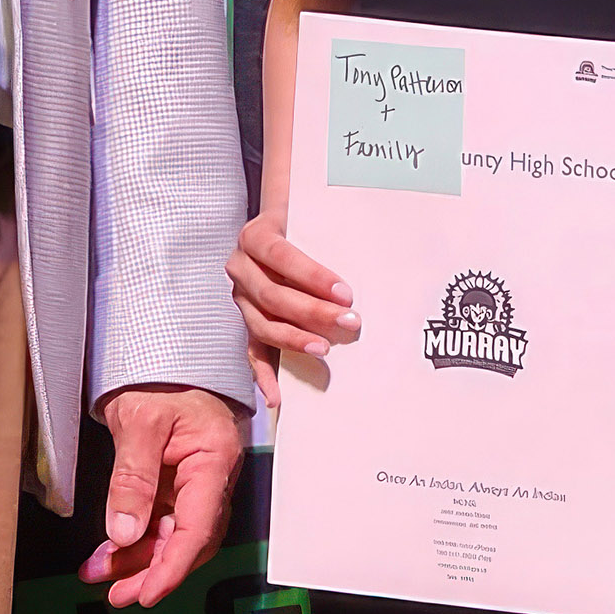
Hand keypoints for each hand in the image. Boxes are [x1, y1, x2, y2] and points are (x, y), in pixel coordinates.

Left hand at [81, 385, 246, 608]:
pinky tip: (107, 556)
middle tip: (117, 595)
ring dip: (138, 561)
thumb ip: (132, 477)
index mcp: (214, 461)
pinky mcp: (176, 484)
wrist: (160, 355)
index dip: (173, 566)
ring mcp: (195, 483)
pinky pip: (159, 522)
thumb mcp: (140, 420)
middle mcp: (212, 478)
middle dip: (152, 571)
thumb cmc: (158, 377)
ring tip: (99, 575)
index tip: (147, 594)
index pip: (200, 528)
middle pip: (189, 541)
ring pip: (172, 536)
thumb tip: (123, 532)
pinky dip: (134, 541)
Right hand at [226, 212, 357, 409]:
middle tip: (349, 322)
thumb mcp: (310, 218)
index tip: (344, 293)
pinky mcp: (247, 322)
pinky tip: (277, 395)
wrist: (281, 222)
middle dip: (312, 311)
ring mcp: (242, 297)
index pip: (281, 256)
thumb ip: (330, 230)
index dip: (312, 276)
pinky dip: (264, 375)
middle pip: (273, 294)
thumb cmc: (303, 222)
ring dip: (294, 339)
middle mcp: (241, 267)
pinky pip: (252, 350)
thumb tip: (372, 251)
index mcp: (255, 236)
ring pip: (262, 324)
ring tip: (323, 350)